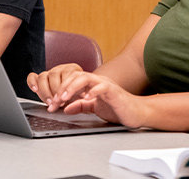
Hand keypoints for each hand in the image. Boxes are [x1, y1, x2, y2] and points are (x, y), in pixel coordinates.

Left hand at [29, 65, 143, 127]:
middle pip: (75, 76)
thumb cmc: (117, 109)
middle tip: (55, 100)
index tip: (52, 104)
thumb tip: (66, 108)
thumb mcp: (95, 108)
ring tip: (64, 97)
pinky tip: (86, 98)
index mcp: (91, 84)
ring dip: (72, 87)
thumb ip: (81, 106)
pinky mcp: (114, 91)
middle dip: (62, 87)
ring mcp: (106, 84)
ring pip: (86, 78)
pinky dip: (93, 91)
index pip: (71, 81)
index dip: (60, 90)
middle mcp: (97, 81)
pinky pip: (102, 87)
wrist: (137, 113)